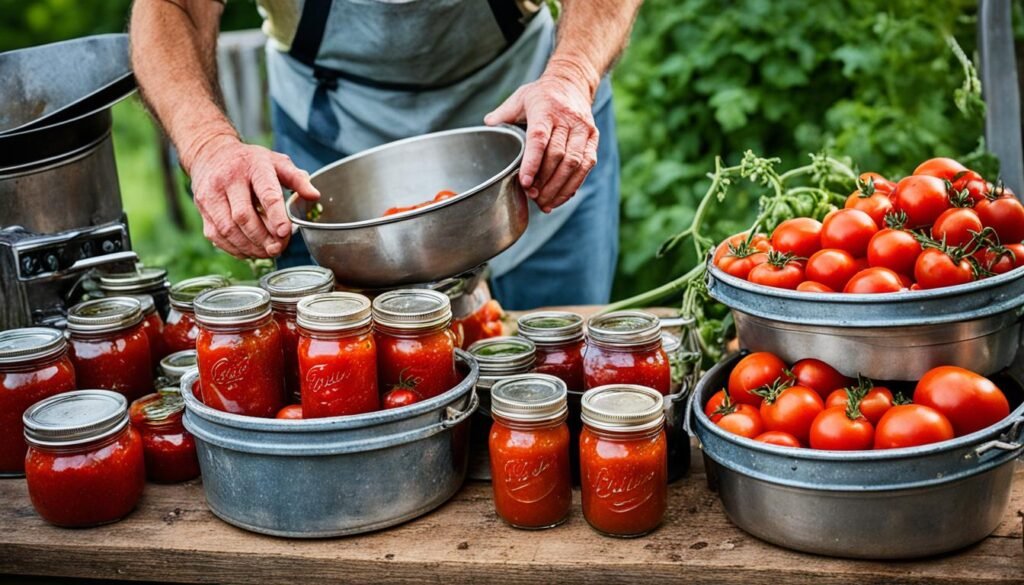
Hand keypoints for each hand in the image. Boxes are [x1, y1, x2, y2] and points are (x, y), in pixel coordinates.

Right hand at [184, 134, 319, 257]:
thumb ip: (298, 179)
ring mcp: (211, 195)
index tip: (285, 232)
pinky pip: (217, 236)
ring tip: (267, 252)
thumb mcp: (277, 162)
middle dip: (263, 238)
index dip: (276, 215)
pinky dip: (235, 249)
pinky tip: (250, 251)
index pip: (265, 193)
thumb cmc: (250, 162)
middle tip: (279, 248)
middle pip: (243, 216)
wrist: (211, 153)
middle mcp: (228, 180)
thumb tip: (314, 196)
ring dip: (250, 247)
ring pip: (228, 229)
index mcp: (253, 166)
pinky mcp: (202, 210)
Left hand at [485, 62, 598, 212]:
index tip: (525, 183)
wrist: (572, 82)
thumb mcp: (519, 98)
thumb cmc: (541, 94)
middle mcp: (567, 119)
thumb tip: (487, 125)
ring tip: (545, 203)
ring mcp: (583, 129)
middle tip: (532, 197)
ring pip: (574, 163)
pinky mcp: (593, 138)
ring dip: (559, 187)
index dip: (533, 163)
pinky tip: (561, 197)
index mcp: (545, 108)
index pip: (539, 139)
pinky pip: (586, 165)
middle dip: (545, 181)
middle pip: (558, 155)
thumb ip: (503, 114)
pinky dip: (573, 184)